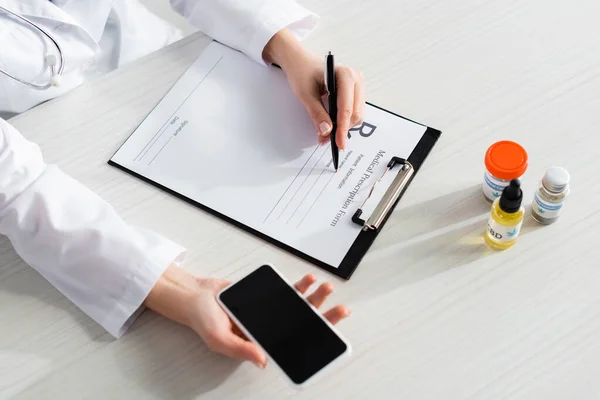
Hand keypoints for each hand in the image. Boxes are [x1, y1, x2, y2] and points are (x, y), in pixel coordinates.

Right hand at [187, 274, 350, 367]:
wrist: (196, 295)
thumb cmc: (203, 320)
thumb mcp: (219, 339)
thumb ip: (241, 350)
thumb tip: (263, 360)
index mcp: (261, 344)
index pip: (294, 345)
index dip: (313, 340)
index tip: (330, 335)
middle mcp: (270, 329)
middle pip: (304, 324)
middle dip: (324, 317)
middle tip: (341, 310)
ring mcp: (271, 312)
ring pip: (300, 306)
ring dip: (315, 297)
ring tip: (326, 287)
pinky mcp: (268, 296)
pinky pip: (288, 291)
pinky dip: (300, 286)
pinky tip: (308, 281)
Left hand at [263, 29, 365, 149]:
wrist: (301, 62)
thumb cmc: (303, 73)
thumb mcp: (306, 94)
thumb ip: (317, 113)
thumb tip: (327, 131)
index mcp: (345, 75)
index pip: (346, 107)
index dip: (342, 128)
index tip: (338, 143)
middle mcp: (356, 79)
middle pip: (355, 113)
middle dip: (341, 129)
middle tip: (324, 140)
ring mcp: (358, 86)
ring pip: (356, 115)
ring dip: (343, 127)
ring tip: (326, 133)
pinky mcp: (355, 92)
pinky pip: (354, 112)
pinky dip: (343, 122)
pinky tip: (332, 125)